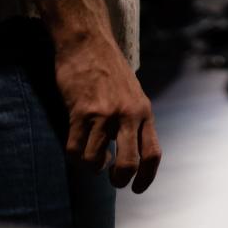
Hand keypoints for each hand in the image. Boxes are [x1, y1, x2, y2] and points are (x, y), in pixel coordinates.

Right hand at [54, 34, 161, 192]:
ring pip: (96, 162)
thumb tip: (128, 150)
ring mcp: (104, 113)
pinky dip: (74, 156)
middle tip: (111, 178)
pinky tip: (77, 146)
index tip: (136, 188)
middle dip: (119, 180)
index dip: (146, 178)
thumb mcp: (132, 91)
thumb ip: (134, 118)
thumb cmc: (107, 66)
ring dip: (92, 166)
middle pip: (128, 164)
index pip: (153, 154)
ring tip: (90, 157)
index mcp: (144, 110)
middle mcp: (128, 114)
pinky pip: (75, 149)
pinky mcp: (81, 111)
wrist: (87, 39)